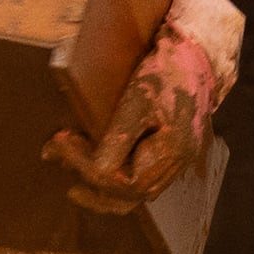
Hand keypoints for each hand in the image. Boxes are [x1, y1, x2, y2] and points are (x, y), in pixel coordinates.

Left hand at [48, 28, 222, 208]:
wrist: (195, 57)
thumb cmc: (166, 74)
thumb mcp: (138, 100)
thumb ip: (119, 137)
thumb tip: (95, 170)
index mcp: (172, 152)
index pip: (124, 181)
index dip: (86, 168)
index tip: (59, 145)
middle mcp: (177, 164)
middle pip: (131, 196)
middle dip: (91, 186)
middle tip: (57, 164)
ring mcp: (177, 162)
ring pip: (137, 192)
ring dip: (102, 189)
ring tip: (73, 178)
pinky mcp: (170, 154)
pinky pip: (142, 178)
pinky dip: (117, 179)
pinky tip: (98, 168)